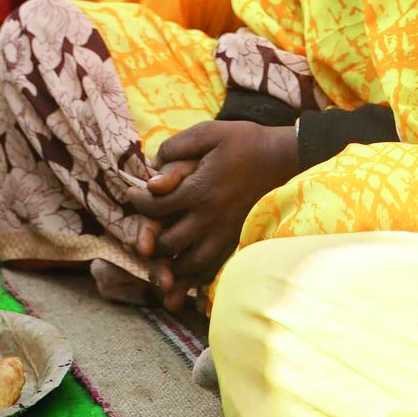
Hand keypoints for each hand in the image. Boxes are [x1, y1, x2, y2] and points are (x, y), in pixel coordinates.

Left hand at [124, 119, 297, 306]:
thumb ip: (177, 147)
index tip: (133, 196)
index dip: (139, 203)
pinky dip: (200, 279)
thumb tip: (153, 167)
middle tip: (140, 238)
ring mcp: (227, 232)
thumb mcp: (207, 133)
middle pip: (170, 243)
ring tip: (160, 268)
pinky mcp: (240, 239)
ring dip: (173, 270)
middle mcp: (211, 217)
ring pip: (194, 264)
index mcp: (199, 190)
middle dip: (150, 244)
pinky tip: (190, 283)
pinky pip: (218, 267)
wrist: (284, 157)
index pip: (157, 206)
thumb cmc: (244, 142)